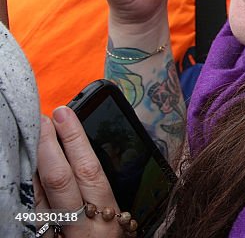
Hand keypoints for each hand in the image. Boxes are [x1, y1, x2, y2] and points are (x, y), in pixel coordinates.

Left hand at [35, 107, 122, 236]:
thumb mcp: (122, 220)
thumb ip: (104, 193)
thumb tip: (83, 154)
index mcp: (108, 218)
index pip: (89, 170)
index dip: (75, 139)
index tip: (65, 113)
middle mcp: (82, 228)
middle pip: (60, 180)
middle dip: (49, 144)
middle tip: (43, 118)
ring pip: (39, 198)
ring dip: (33, 164)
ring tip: (31, 136)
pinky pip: (31, 215)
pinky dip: (28, 190)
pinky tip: (27, 170)